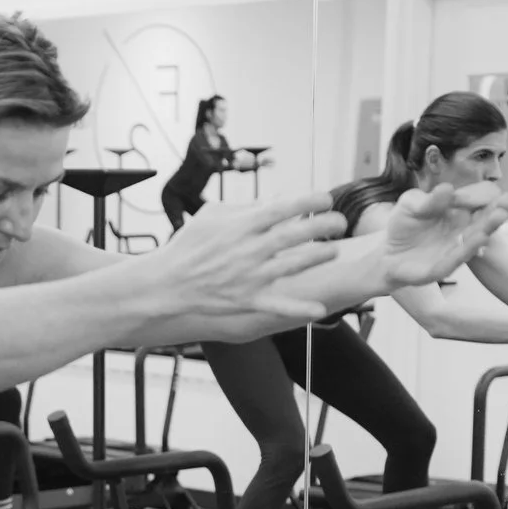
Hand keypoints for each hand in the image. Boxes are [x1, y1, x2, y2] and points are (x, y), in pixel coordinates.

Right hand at [159, 192, 348, 333]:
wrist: (167, 283)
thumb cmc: (188, 245)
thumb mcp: (211, 214)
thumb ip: (245, 206)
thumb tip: (275, 199)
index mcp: (240, 225)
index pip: (283, 207)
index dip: (309, 200)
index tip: (325, 198)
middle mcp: (248, 249)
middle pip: (295, 234)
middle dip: (323, 225)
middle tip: (340, 222)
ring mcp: (249, 276)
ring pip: (294, 265)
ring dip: (319, 256)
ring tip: (333, 250)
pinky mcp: (247, 300)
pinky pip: (278, 304)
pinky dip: (299, 308)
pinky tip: (321, 310)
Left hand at [378, 181, 507, 289]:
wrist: (386, 254)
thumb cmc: (403, 225)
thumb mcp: (411, 205)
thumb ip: (428, 199)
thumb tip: (447, 189)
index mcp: (458, 211)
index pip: (479, 200)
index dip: (481, 195)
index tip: (479, 193)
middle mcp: (462, 230)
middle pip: (486, 219)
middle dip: (498, 210)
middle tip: (507, 202)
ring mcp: (455, 249)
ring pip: (477, 238)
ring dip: (488, 227)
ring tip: (499, 216)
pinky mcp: (442, 267)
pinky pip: (458, 258)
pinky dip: (468, 248)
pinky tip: (480, 238)